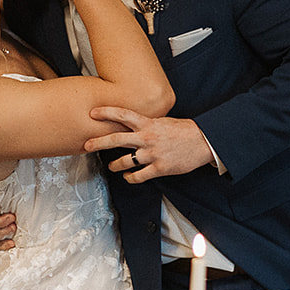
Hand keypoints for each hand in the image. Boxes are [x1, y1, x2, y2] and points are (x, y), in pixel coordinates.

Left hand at [85, 108, 214, 182]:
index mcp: (149, 123)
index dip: (106, 112)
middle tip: (86, 145)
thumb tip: (132, 124)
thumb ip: (147, 123)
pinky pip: (139, 176)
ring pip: (125, 161)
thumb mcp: (163, 121)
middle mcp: (147, 138)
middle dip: (98, 142)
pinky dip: (130, 178)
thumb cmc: (184, 130)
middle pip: (117, 139)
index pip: (123, 115)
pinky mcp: (159, 168)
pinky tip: (128, 177)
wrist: (203, 141)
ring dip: (115, 165)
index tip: (92, 112)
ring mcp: (152, 154)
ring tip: (111, 166)